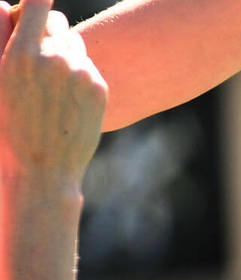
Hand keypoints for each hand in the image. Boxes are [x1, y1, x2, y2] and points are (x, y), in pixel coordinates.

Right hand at [0, 0, 106, 189]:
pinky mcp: (98, 87)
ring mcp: (80, 73)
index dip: (38, 0)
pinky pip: (88, 66)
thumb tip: (8, 5)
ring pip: (75, 43)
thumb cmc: (8, 125)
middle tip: (37, 51)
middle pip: (57, 21)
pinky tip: (65, 98)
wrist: (42, 168)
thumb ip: (4, 39)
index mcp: (21, 54)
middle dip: (47, 29)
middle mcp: (54, 58)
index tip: (37, 1)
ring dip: (64, 51)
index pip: (38, 3)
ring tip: (49, 81)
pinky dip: (78, 74)